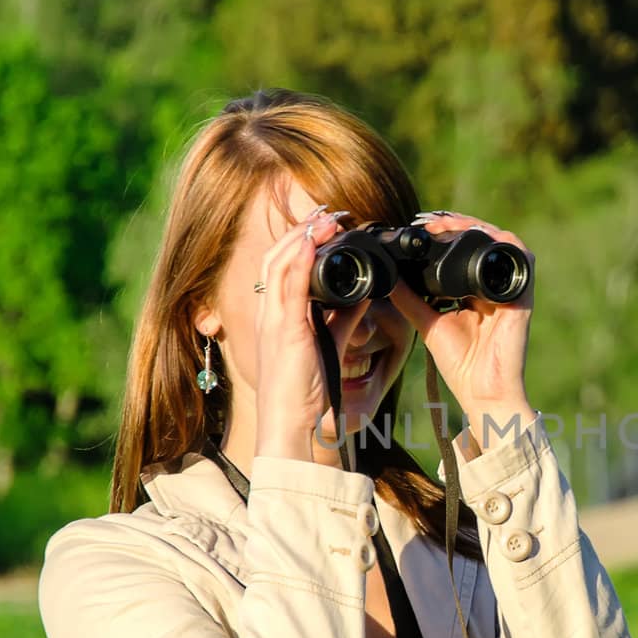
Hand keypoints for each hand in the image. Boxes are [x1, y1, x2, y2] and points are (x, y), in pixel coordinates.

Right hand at [254, 206, 370, 459]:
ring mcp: (273, 320)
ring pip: (279, 264)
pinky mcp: (284, 330)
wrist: (289, 423)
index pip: (282, 267)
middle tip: (329, 214)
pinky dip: (300, 260)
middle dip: (301, 231)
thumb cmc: (304, 390)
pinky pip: (289, 286)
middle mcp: (269, 313)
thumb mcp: (330, 344)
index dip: (300, 242)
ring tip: (326, 220)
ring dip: (302, 237)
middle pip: (276, 257)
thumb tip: (367, 294)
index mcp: (277, 315)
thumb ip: (346, 318)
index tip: (326, 225)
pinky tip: (313, 242)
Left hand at [389, 210, 535, 441]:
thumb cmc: (461, 364)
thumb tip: (388, 275)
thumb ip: (410, 298)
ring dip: (476, 226)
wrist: (483, 391)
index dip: (445, 232)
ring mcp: (510, 289)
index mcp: (475, 291)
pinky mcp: (523, 295)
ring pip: (501, 240)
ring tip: (448, 224)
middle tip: (428, 222)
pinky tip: (478, 235)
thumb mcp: (427, 323)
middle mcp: (494, 286)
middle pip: (482, 240)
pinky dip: (501, 241)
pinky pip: (521, 257)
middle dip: (457, 224)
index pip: (463, 250)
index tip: (419, 227)